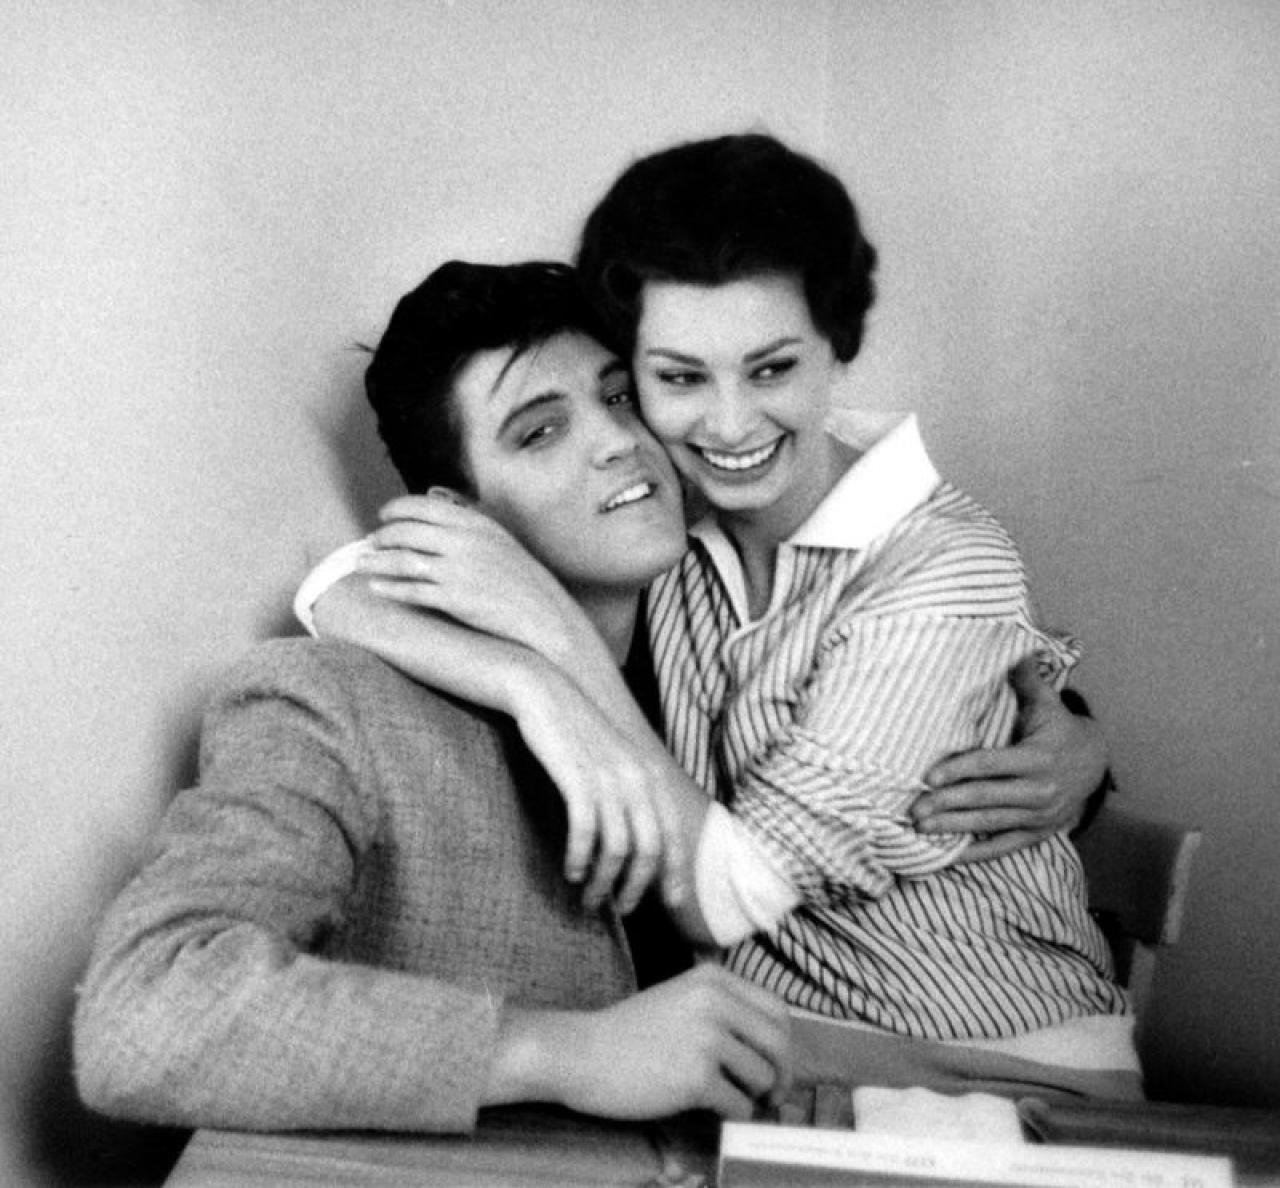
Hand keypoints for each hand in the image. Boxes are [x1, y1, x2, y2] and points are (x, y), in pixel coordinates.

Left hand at [357, 492, 601, 668]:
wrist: (545, 617)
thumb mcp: (500, 540)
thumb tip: (434, 495)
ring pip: (403, 561)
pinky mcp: (455, 599)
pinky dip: (390, 588)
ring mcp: (459, 570)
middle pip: (407, 532)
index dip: (395, 509)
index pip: (423, 506)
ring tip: (361, 564)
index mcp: (477, 523)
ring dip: (376, 561)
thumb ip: (468, 518)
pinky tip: (377, 588)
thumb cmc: (524, 581)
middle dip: (381, 537)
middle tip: (368, 543)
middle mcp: (465, 542)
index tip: (382, 516)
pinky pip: (412, 591)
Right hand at [511, 660, 699, 915]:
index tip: (671, 902)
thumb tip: (635, 842)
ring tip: (590, 899)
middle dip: (637, 887)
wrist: (546, 693)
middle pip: (649, 849)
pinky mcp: (578, 778)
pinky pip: (585, 831)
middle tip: (621, 908)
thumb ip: (632, 792)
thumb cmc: (577, 733)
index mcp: (651, 775)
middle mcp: (637, 778)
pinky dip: (579, 858)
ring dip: (604, 881)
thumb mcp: (616, 760)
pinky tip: (571, 872)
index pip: (672, 834)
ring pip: (617, 847)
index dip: (675, 872)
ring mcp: (609, 778)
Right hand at [545, 965, 791, 1120]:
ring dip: (752, 1097)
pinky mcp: (697, 1077)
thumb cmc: (630, 1033)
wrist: (583, 1053)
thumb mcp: (680, 999)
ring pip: (762, 1078)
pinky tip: (709, 1109)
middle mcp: (715, 1001)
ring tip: (727, 1099)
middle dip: (781, 1075)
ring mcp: (706, 1038)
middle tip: (770, 1096)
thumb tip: (775, 1048)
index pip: (777, 1011)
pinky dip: (731, 1115)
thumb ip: (723, 1010)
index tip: (774, 1065)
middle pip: (779, 1044)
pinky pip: (739, 1105)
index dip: (783, 1044)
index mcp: (713, 979)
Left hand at [913, 656, 1108, 860]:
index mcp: (1039, 757)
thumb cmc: (1058, 729)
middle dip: (949, 805)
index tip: (929, 777)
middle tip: (914, 808)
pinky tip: (949, 855)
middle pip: (987, 798)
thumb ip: (1026, 680)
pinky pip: (1005, 846)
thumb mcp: (1047, 703)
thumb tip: (1013, 645)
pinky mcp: (1039, 833)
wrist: (1095, 764)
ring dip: (954, 828)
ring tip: (921, 828)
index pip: (992, 765)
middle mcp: (1040, 790)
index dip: (960, 770)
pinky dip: (977, 852)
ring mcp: (1040, 816)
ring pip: (991, 824)